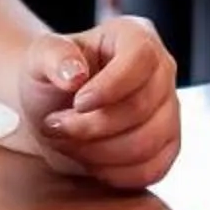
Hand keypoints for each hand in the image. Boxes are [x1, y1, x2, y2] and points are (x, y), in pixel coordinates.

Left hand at [19, 16, 180, 190]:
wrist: (55, 107)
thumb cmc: (52, 77)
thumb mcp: (40, 57)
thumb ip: (53, 56)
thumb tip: (75, 74)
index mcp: (136, 36)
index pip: (141, 58)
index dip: (111, 86)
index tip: (77, 103)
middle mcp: (162, 70)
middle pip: (142, 107)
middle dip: (91, 126)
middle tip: (55, 126)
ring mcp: (169, 109)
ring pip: (148, 142)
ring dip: (99, 152)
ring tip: (68, 142)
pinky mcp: (167, 145)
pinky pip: (152, 169)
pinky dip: (115, 173)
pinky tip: (89, 161)